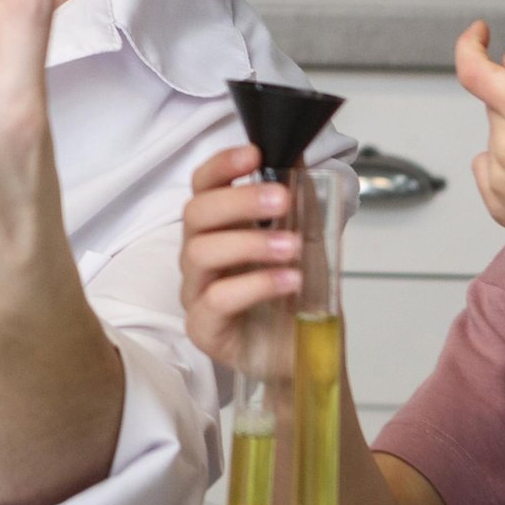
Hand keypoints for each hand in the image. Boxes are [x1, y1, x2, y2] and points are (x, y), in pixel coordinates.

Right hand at [177, 145, 300, 371]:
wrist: (307, 351)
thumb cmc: (297, 293)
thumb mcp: (309, 239)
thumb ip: (301, 201)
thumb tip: (299, 152)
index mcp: (220, 227)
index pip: (204, 186)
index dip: (222, 166)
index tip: (255, 154)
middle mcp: (200, 254)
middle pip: (196, 214)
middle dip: (239, 201)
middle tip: (282, 200)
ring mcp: (197, 292)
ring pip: (201, 253)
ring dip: (250, 243)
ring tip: (293, 248)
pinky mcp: (204, 328)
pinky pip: (217, 299)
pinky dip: (256, 284)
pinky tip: (289, 280)